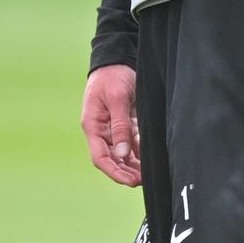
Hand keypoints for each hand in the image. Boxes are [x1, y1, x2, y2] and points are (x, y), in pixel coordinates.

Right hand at [81, 64, 142, 186]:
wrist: (117, 60)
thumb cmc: (112, 76)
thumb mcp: (117, 99)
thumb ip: (120, 127)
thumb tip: (122, 154)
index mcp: (93, 125)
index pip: (100, 157)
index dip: (114, 172)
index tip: (130, 181)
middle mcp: (101, 131)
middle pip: (111, 160)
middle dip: (126, 173)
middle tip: (144, 181)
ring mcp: (113, 129)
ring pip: (123, 156)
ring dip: (134, 167)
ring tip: (150, 175)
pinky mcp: (125, 125)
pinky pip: (132, 146)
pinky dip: (140, 156)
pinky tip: (150, 162)